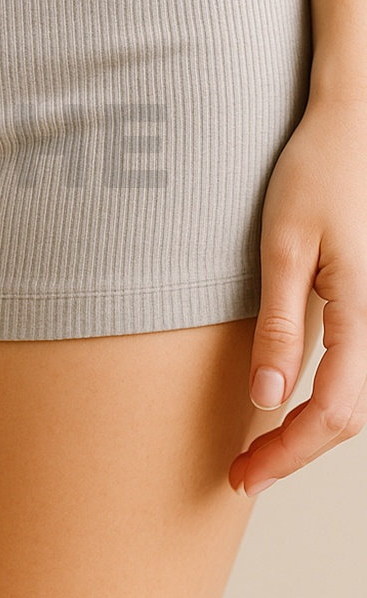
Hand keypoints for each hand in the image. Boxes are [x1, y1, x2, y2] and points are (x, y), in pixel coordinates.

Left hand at [229, 96, 366, 496]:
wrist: (351, 122)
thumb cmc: (315, 172)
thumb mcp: (282, 247)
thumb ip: (279, 324)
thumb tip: (266, 397)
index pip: (333, 413)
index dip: (287, 453)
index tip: (243, 475)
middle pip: (350, 417)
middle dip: (295, 451)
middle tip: (241, 474)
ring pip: (356, 397)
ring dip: (310, 431)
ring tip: (258, 450)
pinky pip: (356, 369)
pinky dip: (322, 399)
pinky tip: (284, 404)